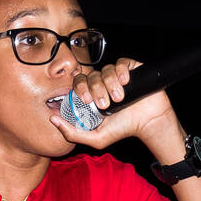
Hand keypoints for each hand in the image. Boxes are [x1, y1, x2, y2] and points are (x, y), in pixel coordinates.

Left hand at [48, 57, 178, 152]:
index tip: (87, 101)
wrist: (148, 123)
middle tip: (104, 104)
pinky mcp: (130, 69)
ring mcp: (116, 75)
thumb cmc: (123, 129)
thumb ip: (72, 133)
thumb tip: (52, 120)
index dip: (80, 88)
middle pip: (92, 76)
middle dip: (96, 89)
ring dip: (111, 85)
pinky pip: (121, 62)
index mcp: (91, 95)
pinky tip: (126, 82)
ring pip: (106, 70)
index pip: (78, 83)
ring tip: (119, 99)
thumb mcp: (95, 138)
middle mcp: (102, 83)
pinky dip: (121, 71)